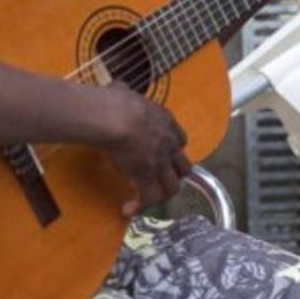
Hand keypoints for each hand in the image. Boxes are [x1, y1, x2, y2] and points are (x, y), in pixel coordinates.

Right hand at [105, 87, 191, 215]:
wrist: (117, 117)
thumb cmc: (117, 101)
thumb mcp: (125, 91)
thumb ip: (124, 92)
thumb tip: (115, 88)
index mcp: (167, 123)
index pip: (180, 140)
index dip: (173, 148)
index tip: (162, 152)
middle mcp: (169, 145)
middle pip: (184, 167)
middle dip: (174, 174)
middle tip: (159, 179)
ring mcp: (160, 163)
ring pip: (172, 186)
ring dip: (161, 194)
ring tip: (148, 198)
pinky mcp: (146, 178)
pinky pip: (148, 198)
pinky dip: (139, 206)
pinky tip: (127, 209)